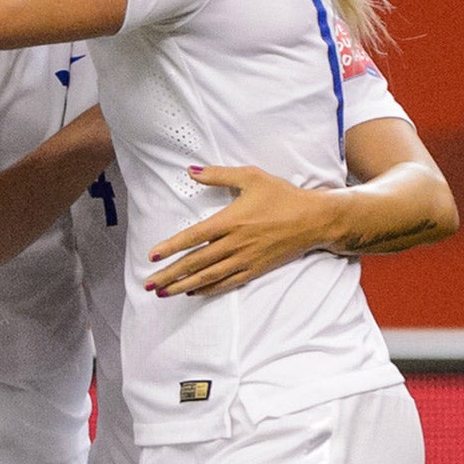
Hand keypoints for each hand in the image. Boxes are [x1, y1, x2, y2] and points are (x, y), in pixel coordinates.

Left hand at [143, 164, 337, 296]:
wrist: (315, 219)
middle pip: (195, 262)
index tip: (152, 256)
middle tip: (148, 285)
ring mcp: (245, 259)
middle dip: (170, 275)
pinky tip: (193, 292)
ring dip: (184, 286)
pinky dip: (208, 289)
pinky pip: (227, 282)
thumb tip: (190, 171)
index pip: (193, 237)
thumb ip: (218, 175)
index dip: (170, 247)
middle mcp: (234, 243)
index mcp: (230, 221)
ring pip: (209, 276)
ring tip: (163, 293)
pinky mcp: (255, 269)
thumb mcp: (251, 177)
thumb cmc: (282, 196)